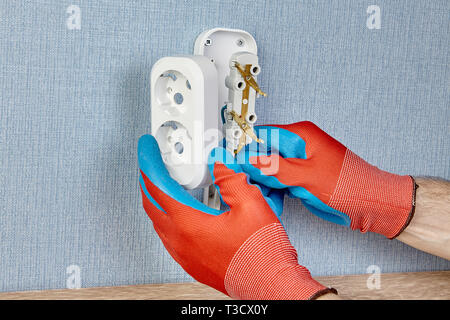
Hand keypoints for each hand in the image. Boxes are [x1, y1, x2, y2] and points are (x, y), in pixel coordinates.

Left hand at [138, 134, 333, 298]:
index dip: (150, 164)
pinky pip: (169, 237)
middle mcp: (181, 242)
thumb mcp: (250, 203)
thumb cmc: (261, 255)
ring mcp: (185, 256)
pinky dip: (168, 219)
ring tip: (165, 186)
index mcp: (189, 224)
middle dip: (149, 181)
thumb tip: (219, 166)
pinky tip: (181, 214)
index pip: (158, 187)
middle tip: (152, 166)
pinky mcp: (192, 264)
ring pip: (159, 222)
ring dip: (157, 201)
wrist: (270, 284)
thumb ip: (230, 179)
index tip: (148, 151)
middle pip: (151, 205)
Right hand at [238, 121, 415, 238]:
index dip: (246, 147)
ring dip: (263, 183)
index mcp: (301, 136)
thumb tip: (251, 161)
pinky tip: (271, 200)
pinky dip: (273, 191)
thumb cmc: (350, 185)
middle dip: (254, 169)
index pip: (264, 135)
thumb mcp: (308, 176)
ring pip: (269, 169)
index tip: (233, 160)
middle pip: (264, 153)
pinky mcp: (301, 178)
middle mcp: (299, 147)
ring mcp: (299, 163)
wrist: (370, 204)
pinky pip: (279, 181)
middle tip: (245, 182)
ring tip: (261, 195)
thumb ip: (277, 168)